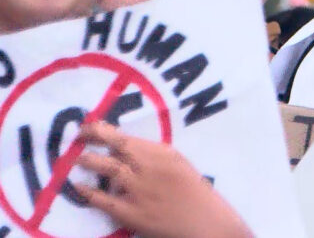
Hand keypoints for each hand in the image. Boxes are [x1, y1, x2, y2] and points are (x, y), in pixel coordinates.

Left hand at [73, 121, 252, 237]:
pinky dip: (88, 192)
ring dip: (89, 162)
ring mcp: (140, 190)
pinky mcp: (132, 213)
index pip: (127, 138)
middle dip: (92, 139)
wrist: (205, 222)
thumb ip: (154, 156)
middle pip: (116, 148)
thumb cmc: (193, 192)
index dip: (103, 130)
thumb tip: (123, 148)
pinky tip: (78, 187)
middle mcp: (150, 168)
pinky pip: (104, 200)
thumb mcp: (178, 165)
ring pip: (108, 169)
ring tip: (75, 159)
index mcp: (164, 154)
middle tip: (76, 137)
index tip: (89, 125)